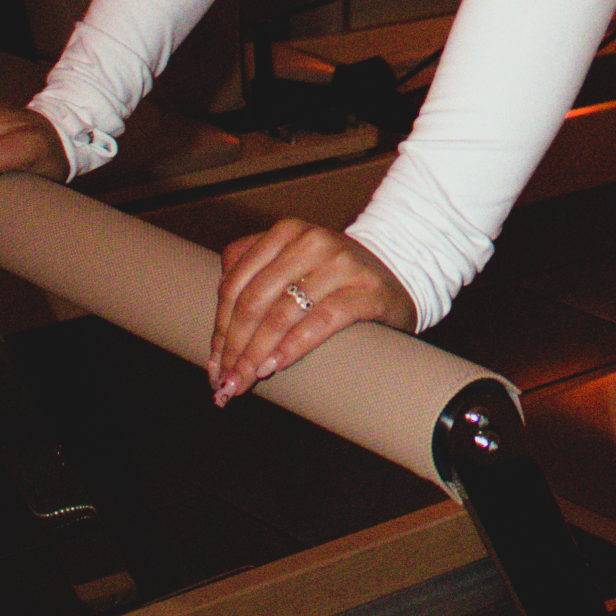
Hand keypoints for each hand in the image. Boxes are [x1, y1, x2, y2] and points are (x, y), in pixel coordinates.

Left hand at [208, 218, 415, 403]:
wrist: (400, 274)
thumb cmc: (333, 279)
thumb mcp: (292, 264)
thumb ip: (254, 277)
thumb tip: (220, 339)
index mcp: (285, 232)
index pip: (236, 283)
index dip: (220, 329)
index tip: (215, 366)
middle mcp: (312, 240)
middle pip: (254, 300)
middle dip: (235, 348)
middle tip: (227, 383)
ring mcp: (341, 263)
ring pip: (283, 313)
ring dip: (257, 354)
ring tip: (245, 382)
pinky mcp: (367, 290)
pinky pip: (322, 320)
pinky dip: (293, 346)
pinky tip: (276, 366)